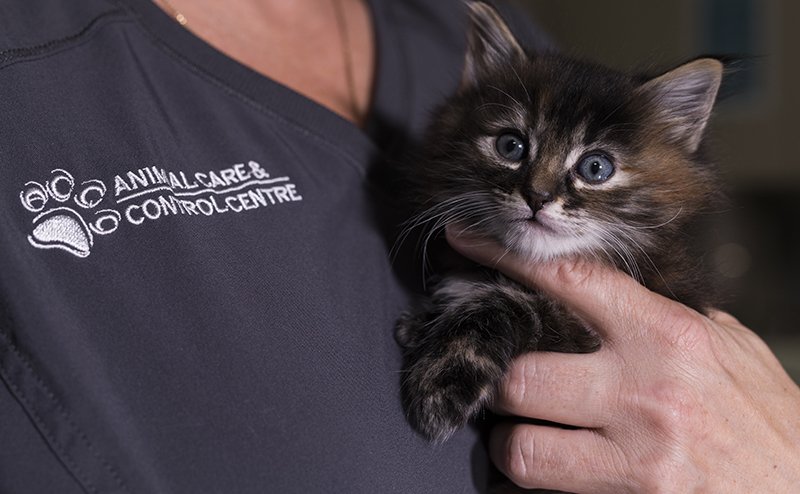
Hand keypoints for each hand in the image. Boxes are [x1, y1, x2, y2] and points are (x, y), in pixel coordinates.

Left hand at [447, 228, 799, 492]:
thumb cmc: (767, 419)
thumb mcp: (729, 351)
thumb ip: (667, 320)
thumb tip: (612, 296)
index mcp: (667, 334)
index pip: (568, 280)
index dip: (506, 257)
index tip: (467, 240)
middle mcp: (646, 388)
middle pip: (522, 375)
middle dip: (502, 384)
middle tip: (506, 384)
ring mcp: (639, 451)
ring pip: (520, 444)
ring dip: (510, 442)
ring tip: (524, 436)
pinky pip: (547, 490)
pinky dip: (535, 481)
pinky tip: (553, 471)